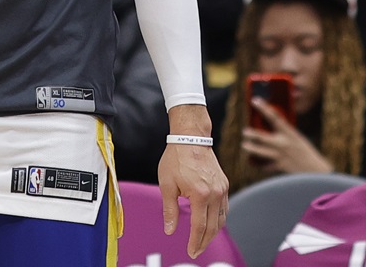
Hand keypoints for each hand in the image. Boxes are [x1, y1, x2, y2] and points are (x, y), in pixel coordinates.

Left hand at [158, 105, 228, 258]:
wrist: (190, 138)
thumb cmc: (175, 160)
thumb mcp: (166, 184)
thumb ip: (169, 209)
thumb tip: (169, 230)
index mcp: (200, 195)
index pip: (199, 226)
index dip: (195, 241)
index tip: (191, 252)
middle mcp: (215, 194)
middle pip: (213, 226)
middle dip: (205, 241)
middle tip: (196, 251)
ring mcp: (222, 189)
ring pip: (222, 219)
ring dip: (213, 232)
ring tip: (202, 241)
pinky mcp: (224, 185)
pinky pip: (224, 208)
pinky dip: (218, 219)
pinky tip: (211, 223)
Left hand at [241, 97, 333, 173]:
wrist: (315, 170)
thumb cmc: (305, 151)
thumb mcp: (296, 137)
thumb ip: (283, 132)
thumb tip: (267, 124)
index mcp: (290, 133)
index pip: (275, 117)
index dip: (264, 107)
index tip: (254, 100)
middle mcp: (284, 143)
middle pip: (262, 137)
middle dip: (252, 134)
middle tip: (245, 131)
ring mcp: (280, 155)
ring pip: (260, 151)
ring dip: (251, 148)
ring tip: (244, 145)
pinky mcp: (279, 166)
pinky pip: (265, 165)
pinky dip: (260, 163)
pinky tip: (254, 161)